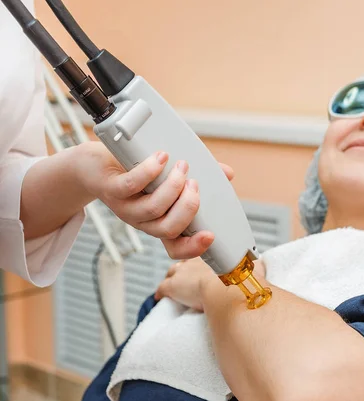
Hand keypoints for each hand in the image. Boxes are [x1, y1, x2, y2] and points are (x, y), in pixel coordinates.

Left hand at [75, 141, 234, 258]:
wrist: (92, 166)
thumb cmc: (134, 171)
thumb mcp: (169, 175)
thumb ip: (198, 175)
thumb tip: (227, 174)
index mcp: (158, 222)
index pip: (176, 247)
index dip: (193, 248)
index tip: (211, 235)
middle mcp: (142, 220)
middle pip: (168, 230)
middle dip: (187, 208)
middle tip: (194, 184)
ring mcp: (125, 207)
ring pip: (152, 209)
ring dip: (172, 187)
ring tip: (181, 166)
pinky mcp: (110, 190)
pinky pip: (131, 186)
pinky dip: (149, 172)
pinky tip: (160, 159)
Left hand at [155, 256, 266, 311]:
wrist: (225, 289)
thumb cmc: (238, 279)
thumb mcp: (252, 268)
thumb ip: (255, 265)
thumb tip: (262, 263)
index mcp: (213, 254)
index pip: (203, 251)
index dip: (203, 258)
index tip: (205, 263)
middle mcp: (195, 260)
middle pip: (186, 259)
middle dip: (186, 266)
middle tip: (188, 273)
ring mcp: (182, 273)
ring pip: (172, 271)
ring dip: (173, 277)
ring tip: (175, 284)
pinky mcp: (172, 287)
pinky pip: (162, 289)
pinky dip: (161, 293)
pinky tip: (160, 297)